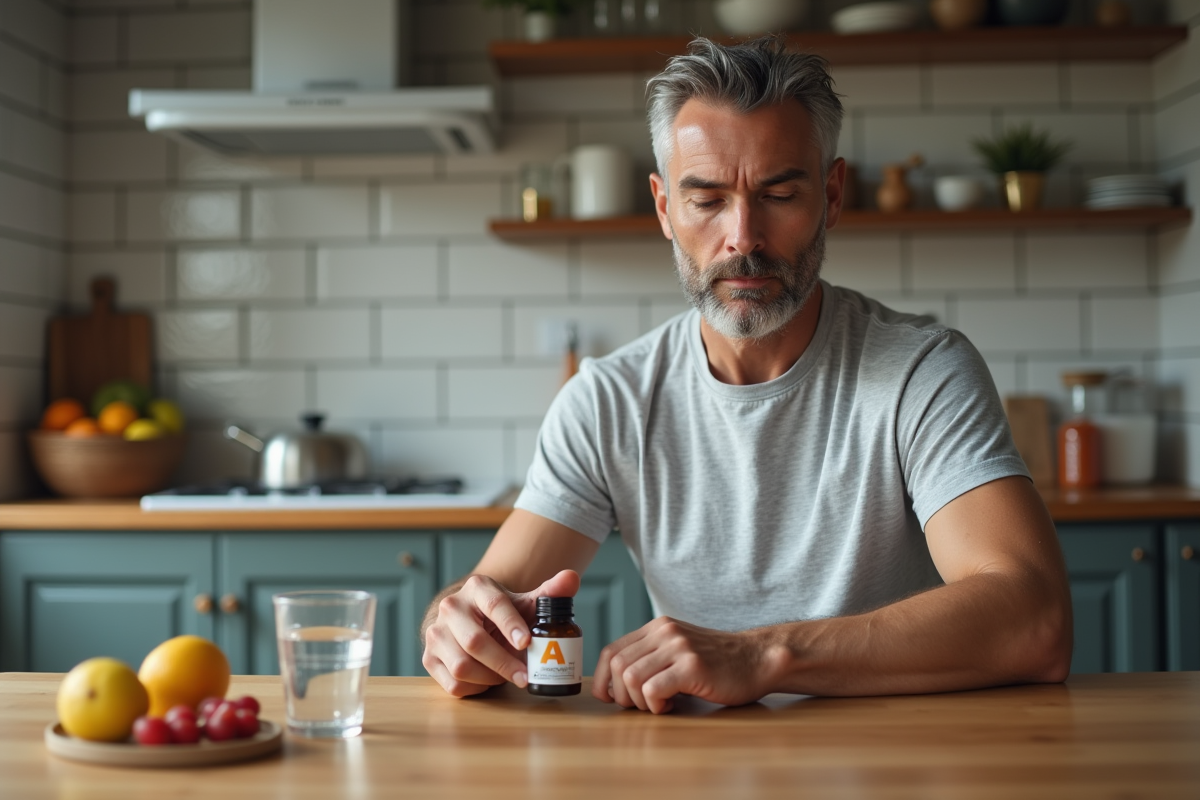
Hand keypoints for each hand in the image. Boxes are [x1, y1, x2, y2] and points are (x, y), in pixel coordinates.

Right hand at [422, 570, 580, 697]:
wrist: (468, 620)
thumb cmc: (501, 613)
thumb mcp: (524, 602)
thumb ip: (549, 593)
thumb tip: (571, 578)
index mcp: (477, 588)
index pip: (495, 605)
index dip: (511, 625)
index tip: (527, 642)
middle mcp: (450, 607)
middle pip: (474, 642)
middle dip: (504, 663)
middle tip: (526, 676)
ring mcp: (435, 633)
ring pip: (461, 666)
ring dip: (490, 677)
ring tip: (507, 675)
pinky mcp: (429, 658)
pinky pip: (452, 684)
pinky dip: (475, 688)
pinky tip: (488, 680)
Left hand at [593, 617, 775, 713]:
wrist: (757, 659)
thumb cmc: (718, 663)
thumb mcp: (679, 650)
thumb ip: (652, 658)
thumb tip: (616, 686)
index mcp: (657, 628)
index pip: (611, 650)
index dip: (603, 679)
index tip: (611, 698)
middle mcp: (664, 632)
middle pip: (617, 665)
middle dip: (622, 694)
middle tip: (642, 706)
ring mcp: (679, 647)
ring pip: (631, 678)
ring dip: (639, 701)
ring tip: (659, 705)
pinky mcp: (692, 666)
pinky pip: (653, 689)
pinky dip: (655, 704)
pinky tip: (672, 705)